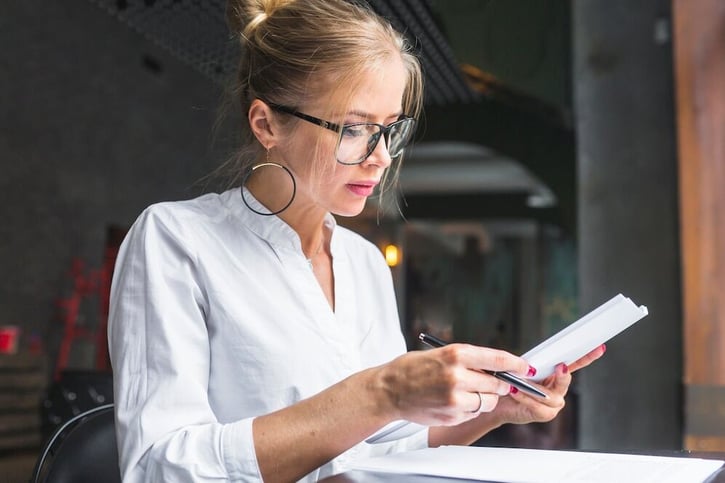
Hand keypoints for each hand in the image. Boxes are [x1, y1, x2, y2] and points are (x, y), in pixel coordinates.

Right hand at [376, 343, 532, 426]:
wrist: (389, 389)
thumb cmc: (413, 368)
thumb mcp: (441, 354)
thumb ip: (468, 360)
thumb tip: (497, 368)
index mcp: (456, 353)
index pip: (497, 359)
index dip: (516, 365)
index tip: (526, 368)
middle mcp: (457, 375)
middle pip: (497, 384)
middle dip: (499, 384)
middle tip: (493, 383)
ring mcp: (455, 397)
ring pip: (488, 401)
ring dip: (484, 398)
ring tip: (466, 392)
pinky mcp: (452, 414)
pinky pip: (473, 413)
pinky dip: (470, 409)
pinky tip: (453, 402)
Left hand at [488, 344, 606, 425]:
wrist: (500, 401)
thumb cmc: (511, 382)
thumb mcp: (522, 368)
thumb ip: (533, 365)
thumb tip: (533, 363)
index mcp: (557, 374)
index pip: (576, 363)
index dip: (588, 356)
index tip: (599, 347)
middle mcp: (559, 389)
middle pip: (565, 380)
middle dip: (562, 374)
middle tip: (560, 367)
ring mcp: (554, 403)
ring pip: (549, 396)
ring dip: (533, 388)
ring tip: (518, 383)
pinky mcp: (545, 414)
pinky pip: (537, 406)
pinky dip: (525, 397)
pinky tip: (515, 391)